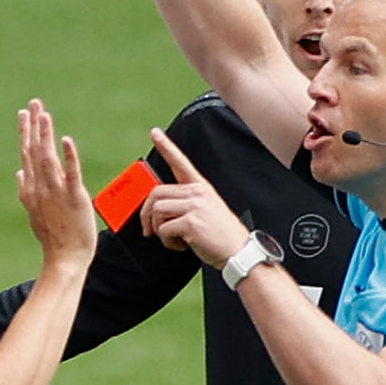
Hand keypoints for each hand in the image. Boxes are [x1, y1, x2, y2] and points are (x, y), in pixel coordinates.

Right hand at [16, 98, 92, 268]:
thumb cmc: (52, 237)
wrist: (64, 258)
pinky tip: (66, 141)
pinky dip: (69, 157)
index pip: (27, 155)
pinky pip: (71, 174)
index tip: (24, 114)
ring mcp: (55, 192)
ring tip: (44, 114)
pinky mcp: (74, 198)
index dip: (26, 133)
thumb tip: (19, 172)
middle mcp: (40, 187)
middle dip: (34, 126)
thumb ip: (26, 189)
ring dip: (45, 135)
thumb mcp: (34, 212)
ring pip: (48, 158)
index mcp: (32, 189)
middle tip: (34, 103)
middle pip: (35, 151)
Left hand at [139, 128, 249, 267]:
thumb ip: (185, 203)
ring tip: (174, 238)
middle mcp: (197, 193)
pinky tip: (182, 245)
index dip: (166, 146)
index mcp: (200, 188)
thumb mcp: (205, 210)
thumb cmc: (220, 235)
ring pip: (156, 211)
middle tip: (150, 230)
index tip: (155, 132)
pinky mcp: (191, 221)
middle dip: (146, 214)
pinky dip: (167, 242)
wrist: (239, 252)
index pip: (180, 162)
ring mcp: (194, 206)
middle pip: (155, 194)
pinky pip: (163, 229)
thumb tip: (157, 207)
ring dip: (159, 230)